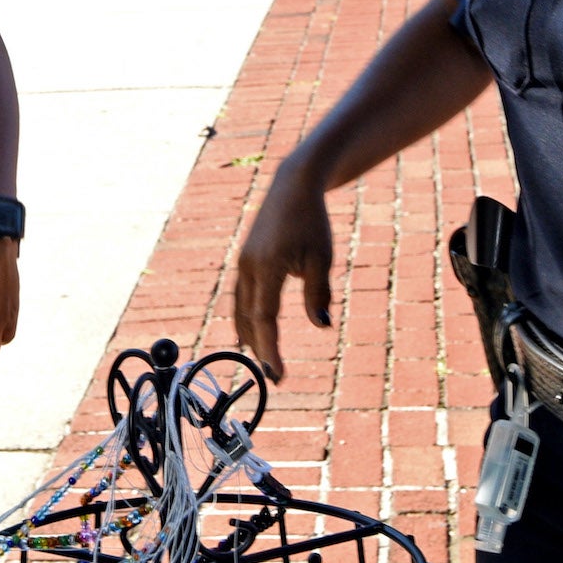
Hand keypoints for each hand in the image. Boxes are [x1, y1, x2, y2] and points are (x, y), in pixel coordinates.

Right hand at [232, 156, 334, 383]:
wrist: (293, 187)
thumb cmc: (312, 221)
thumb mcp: (322, 258)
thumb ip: (318, 293)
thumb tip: (321, 326)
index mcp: (266, 267)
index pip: (264, 319)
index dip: (270, 349)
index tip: (278, 374)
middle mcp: (249, 267)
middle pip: (248, 319)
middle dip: (260, 348)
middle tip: (275, 375)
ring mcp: (244, 263)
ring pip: (240, 308)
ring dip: (250, 335)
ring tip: (262, 358)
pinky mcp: (246, 259)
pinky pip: (241, 296)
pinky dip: (246, 316)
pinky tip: (254, 329)